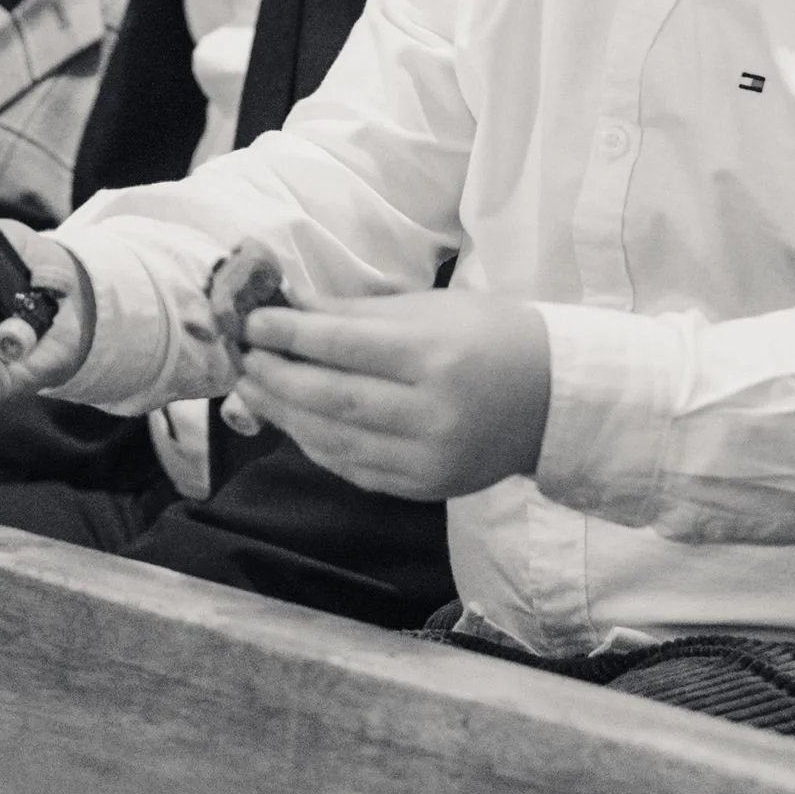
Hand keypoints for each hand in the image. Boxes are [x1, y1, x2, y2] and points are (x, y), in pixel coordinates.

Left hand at [232, 294, 551, 497]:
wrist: (552, 398)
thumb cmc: (490, 337)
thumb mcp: (429, 308)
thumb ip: (356, 314)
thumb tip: (289, 306)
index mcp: (435, 356)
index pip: (343, 346)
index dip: (289, 334)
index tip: (251, 321)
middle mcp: (431, 413)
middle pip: (332, 398)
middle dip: (277, 376)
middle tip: (241, 356)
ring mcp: (427, 458)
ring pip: (335, 440)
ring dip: (285, 414)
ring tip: (253, 388)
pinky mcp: (423, 487)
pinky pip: (353, 467)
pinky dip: (315, 444)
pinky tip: (292, 421)